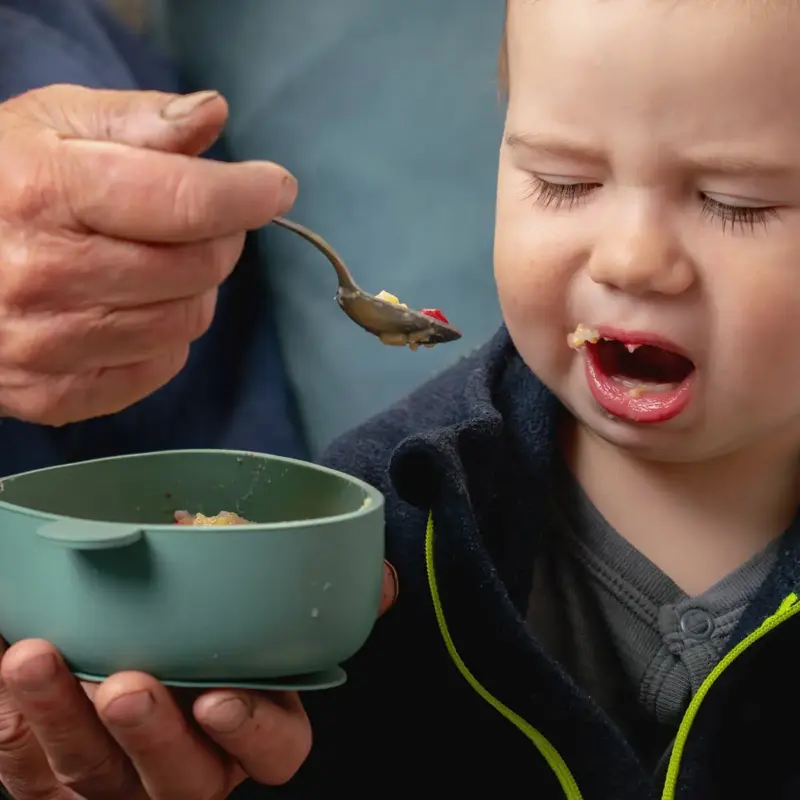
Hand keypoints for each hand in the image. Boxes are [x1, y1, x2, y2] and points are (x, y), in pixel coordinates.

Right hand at [0, 84, 296, 424]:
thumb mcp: (51, 125)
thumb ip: (137, 120)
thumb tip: (215, 115)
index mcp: (44, 193)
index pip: (185, 203)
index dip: (247, 195)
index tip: (276, 187)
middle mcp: (44, 276)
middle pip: (198, 268)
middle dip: (222, 236)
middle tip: (207, 218)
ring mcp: (46, 347)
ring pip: (187, 321)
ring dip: (197, 287)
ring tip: (162, 259)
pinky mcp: (53, 395)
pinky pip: (159, 367)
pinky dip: (167, 335)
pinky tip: (135, 305)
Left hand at [0, 561, 397, 798]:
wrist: (140, 642)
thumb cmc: (218, 634)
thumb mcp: (271, 619)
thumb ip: (322, 599)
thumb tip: (380, 578)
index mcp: (252, 728)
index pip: (276, 753)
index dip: (253, 734)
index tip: (223, 697)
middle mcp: (191, 766)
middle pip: (179, 778)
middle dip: (151, 735)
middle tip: (126, 682)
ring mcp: (119, 782)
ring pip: (90, 775)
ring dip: (59, 720)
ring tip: (33, 659)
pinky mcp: (53, 782)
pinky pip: (27, 772)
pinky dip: (13, 728)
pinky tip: (5, 676)